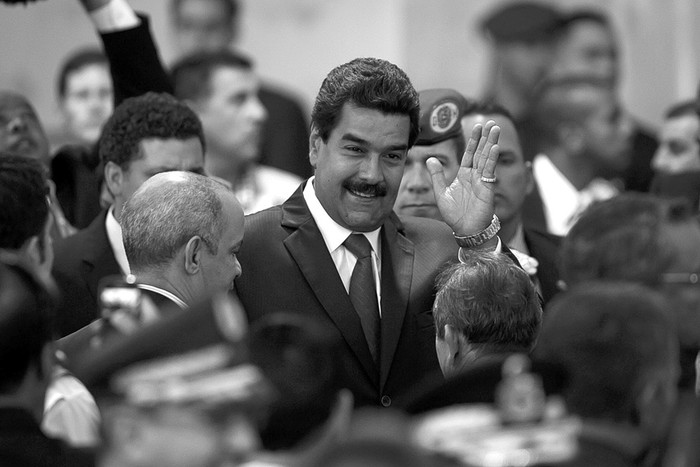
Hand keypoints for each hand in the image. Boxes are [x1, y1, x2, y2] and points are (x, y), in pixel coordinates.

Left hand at [427, 120, 499, 234]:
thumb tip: (430, 158)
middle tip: (491, 122)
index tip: (477, 126)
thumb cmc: (454, 215)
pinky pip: (489, 171)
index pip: (470, 153)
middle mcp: (475, 175)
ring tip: (495, 129)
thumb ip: (436, 176)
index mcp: (464, 174)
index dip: (473, 140)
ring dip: (491, 143)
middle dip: (486, 137)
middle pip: (481, 152)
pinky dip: (491, 159)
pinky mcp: (487, 188)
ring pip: (486, 158)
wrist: (464, 230)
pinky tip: (494, 148)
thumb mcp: (441, 193)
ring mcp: (482, 181)